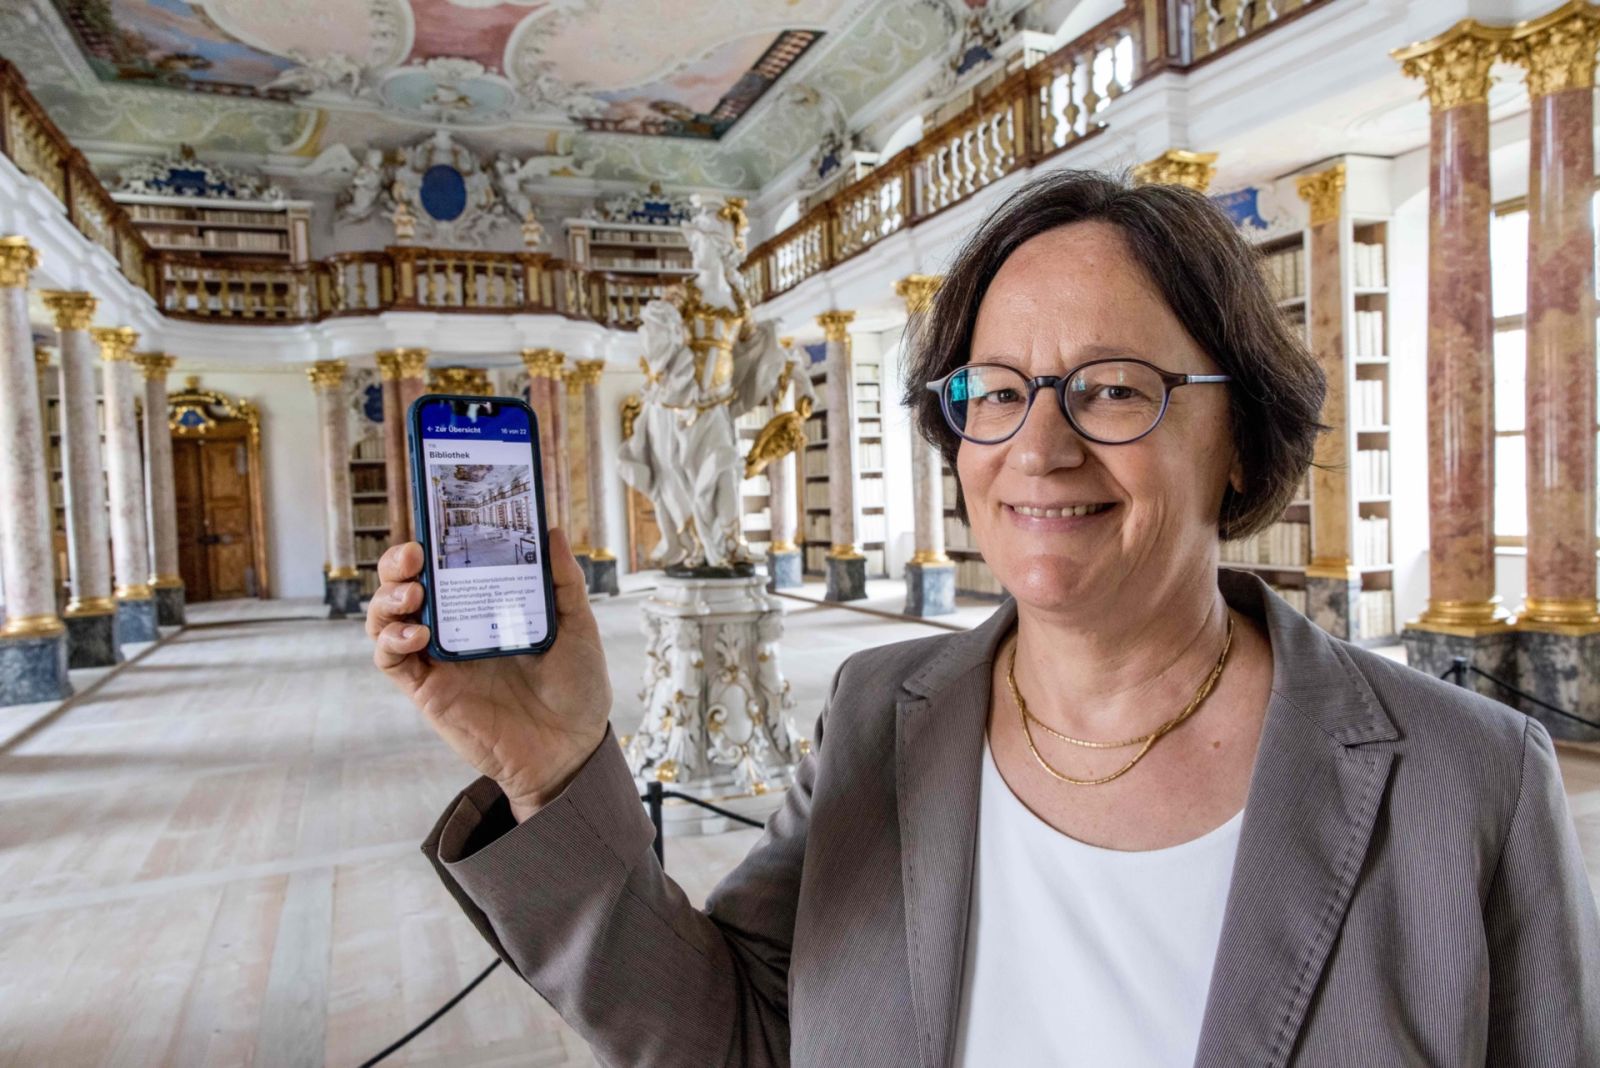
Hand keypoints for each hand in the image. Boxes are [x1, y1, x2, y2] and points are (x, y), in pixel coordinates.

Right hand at [367, 528, 610, 820]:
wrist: (570, 749)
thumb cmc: (577, 688)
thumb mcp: (578, 627)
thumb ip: (564, 581)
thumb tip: (552, 531)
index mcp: (487, 607)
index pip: (446, 567)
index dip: (432, 543)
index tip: (434, 521)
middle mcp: (456, 628)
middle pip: (405, 586)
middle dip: (397, 565)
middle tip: (414, 555)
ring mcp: (439, 659)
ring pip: (387, 620)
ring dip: (388, 600)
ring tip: (413, 593)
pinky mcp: (429, 691)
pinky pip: (392, 661)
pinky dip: (393, 641)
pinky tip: (419, 634)